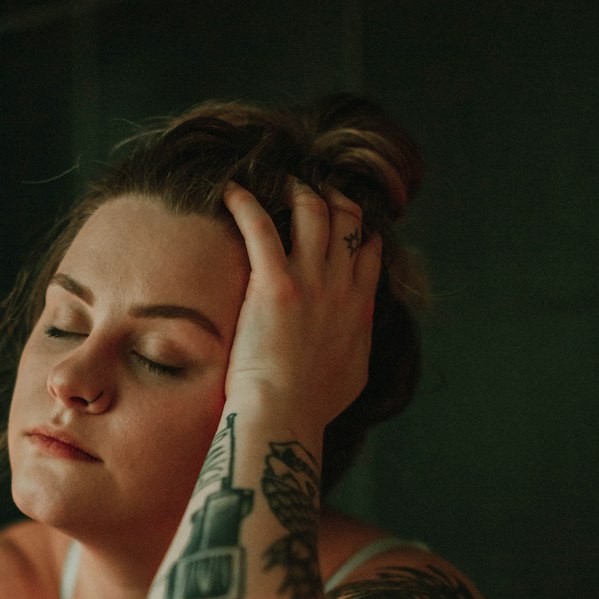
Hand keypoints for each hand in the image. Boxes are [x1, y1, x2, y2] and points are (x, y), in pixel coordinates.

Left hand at [223, 179, 381, 425]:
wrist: (285, 415)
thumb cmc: (312, 406)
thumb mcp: (353, 375)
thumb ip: (359, 345)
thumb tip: (357, 337)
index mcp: (360, 309)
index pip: (367, 251)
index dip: (358, 230)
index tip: (343, 222)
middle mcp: (341, 287)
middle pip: (346, 222)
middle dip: (333, 198)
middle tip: (313, 190)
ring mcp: (310, 282)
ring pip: (313, 213)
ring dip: (299, 192)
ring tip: (283, 183)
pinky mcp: (275, 284)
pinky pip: (261, 227)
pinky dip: (246, 203)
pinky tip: (231, 190)